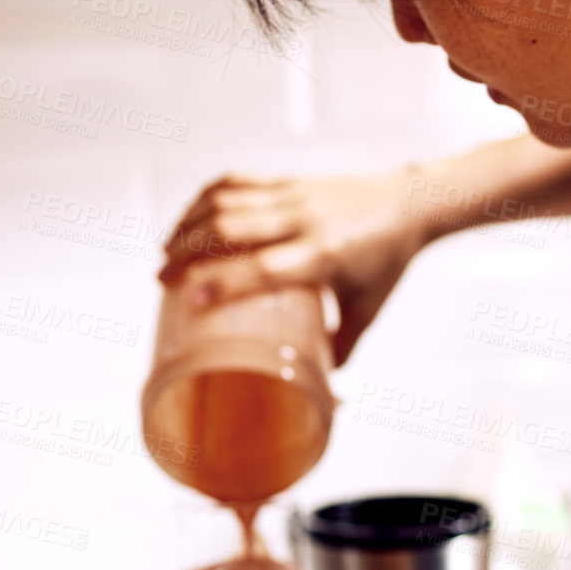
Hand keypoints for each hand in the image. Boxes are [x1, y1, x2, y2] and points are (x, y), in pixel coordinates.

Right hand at [156, 167, 434, 365]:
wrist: (410, 201)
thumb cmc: (388, 262)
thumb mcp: (369, 309)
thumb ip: (342, 347)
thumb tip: (322, 389)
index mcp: (326, 256)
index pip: (266, 268)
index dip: (224, 283)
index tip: (188, 300)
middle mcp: (306, 221)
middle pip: (231, 229)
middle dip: (187, 253)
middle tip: (160, 281)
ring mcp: (294, 195)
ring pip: (227, 202)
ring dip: (188, 226)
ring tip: (163, 253)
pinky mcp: (288, 180)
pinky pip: (236, 182)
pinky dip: (203, 199)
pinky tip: (186, 220)